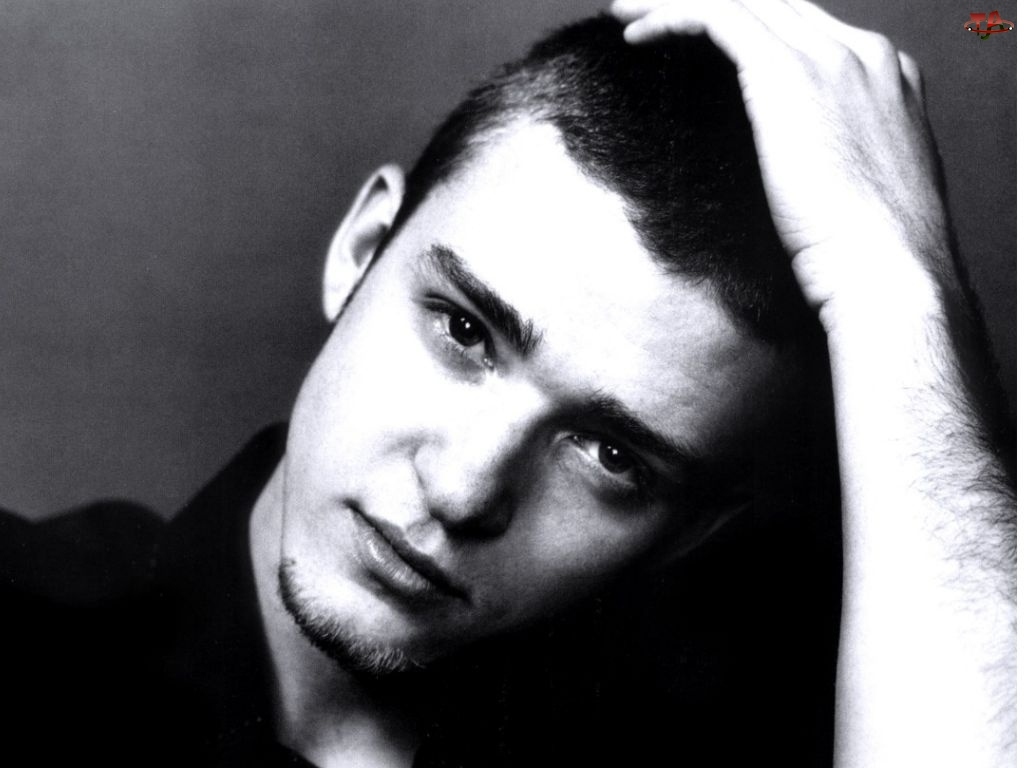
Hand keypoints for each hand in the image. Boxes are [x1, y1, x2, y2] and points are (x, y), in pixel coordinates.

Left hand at [609, 0, 951, 327]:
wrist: (888, 275)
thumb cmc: (866, 259)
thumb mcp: (853, 192)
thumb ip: (827, 158)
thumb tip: (784, 168)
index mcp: (886, 78)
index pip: (804, 26)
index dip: (749, 25)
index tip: (702, 41)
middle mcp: (862, 54)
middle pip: (773, 0)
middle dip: (712, 4)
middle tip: (654, 13)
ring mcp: (831, 58)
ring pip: (740, 0)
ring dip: (676, 2)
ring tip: (628, 15)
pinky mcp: (789, 75)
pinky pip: (716, 17)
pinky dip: (671, 15)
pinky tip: (634, 33)